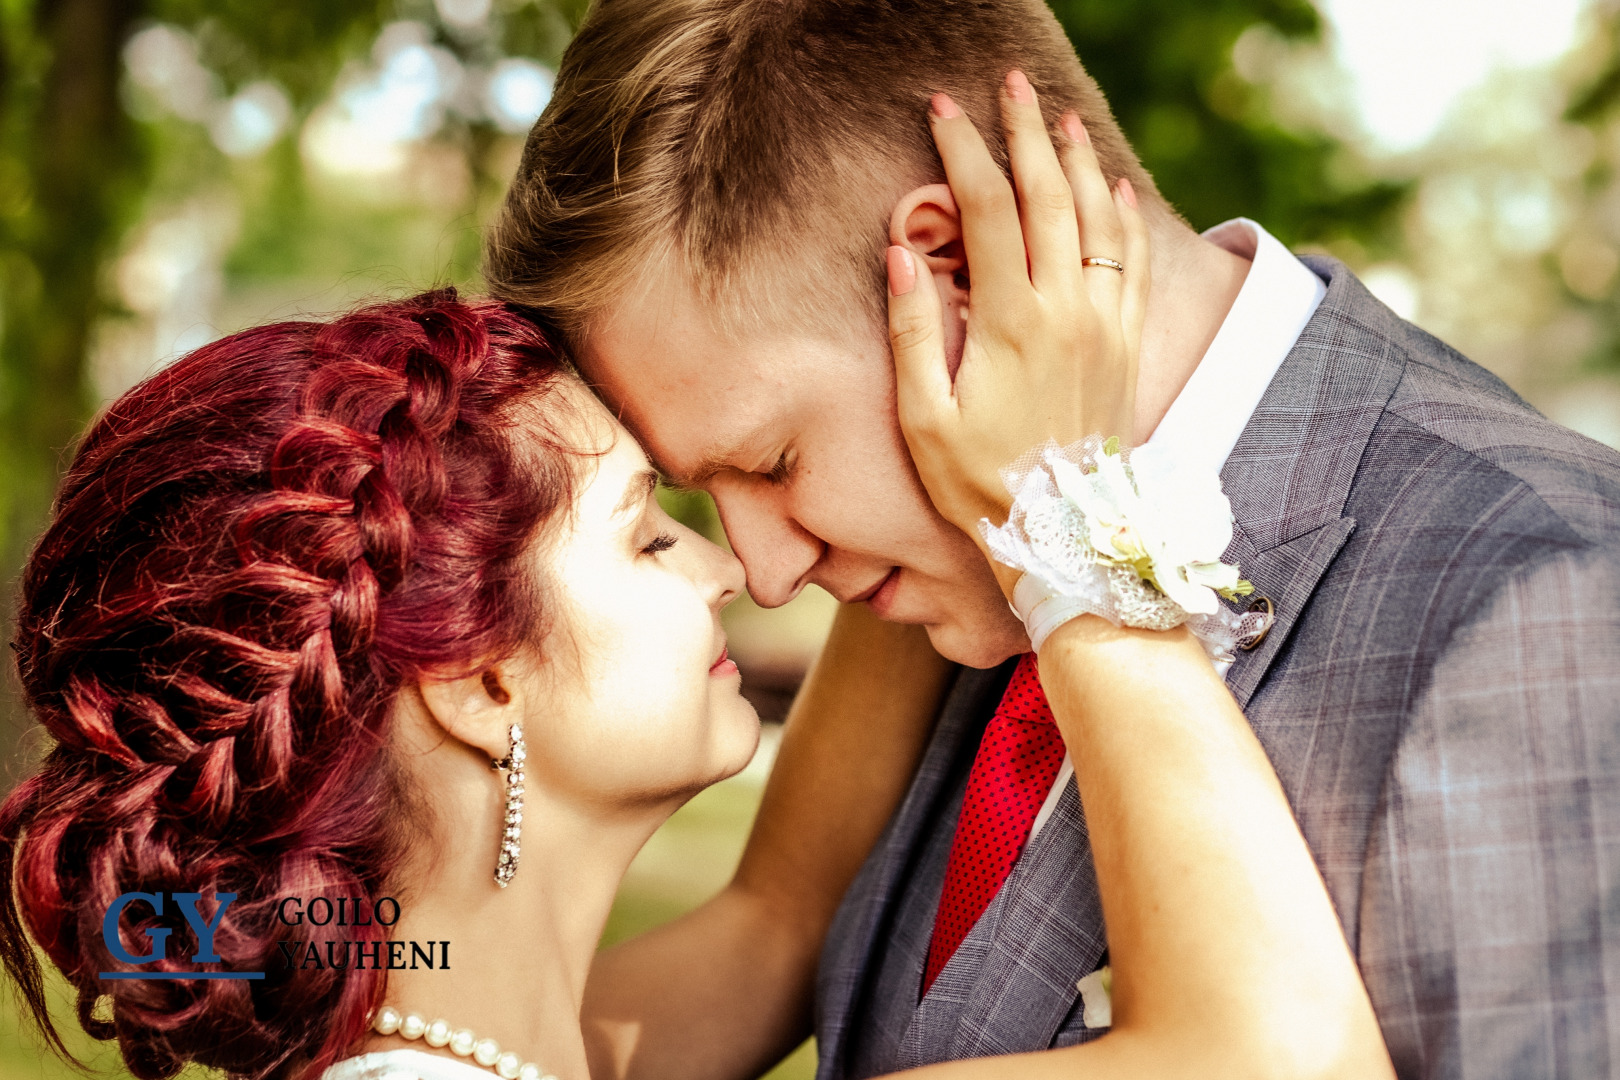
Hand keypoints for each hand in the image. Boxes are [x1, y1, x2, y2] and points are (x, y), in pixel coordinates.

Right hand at [887, 70, 1149, 597]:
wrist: (1065, 536)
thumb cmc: (978, 483)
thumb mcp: (924, 419)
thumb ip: (913, 331)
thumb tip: (899, 251)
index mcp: (1011, 323)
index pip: (990, 210)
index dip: (966, 152)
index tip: (942, 110)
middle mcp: (1067, 311)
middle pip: (1049, 195)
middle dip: (1024, 133)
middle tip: (1006, 85)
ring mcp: (1104, 324)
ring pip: (1097, 217)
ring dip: (1076, 161)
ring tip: (1057, 118)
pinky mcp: (1126, 344)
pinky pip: (1132, 261)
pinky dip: (1122, 215)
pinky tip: (1111, 187)